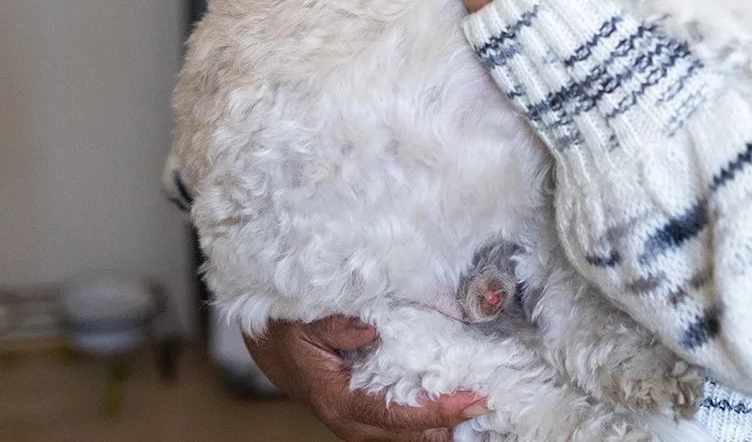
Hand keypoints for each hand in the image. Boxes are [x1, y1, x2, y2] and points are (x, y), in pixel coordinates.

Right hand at [244, 317, 485, 441]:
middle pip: (406, 435)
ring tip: (475, 406)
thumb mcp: (303, 320)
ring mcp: (355, 423)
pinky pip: (398, 428)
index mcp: (335, 398)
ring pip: (404, 437)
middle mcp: (347, 420)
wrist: (264, 345)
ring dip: (438, 425)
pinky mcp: (362, 416)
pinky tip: (450, 408)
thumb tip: (372, 324)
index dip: (435, 410)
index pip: (394, 414)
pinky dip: (426, 421)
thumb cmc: (283, 331)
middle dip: (448, 423)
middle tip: (486, 401)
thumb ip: (336, 324)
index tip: (470, 400)